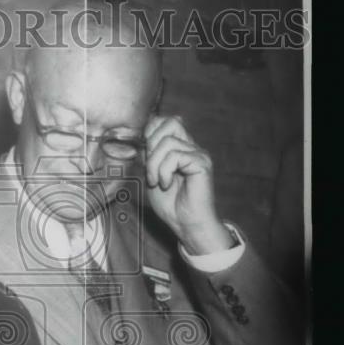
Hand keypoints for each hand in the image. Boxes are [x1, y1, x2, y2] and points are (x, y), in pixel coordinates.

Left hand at [144, 115, 231, 254]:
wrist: (185, 223)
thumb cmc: (170, 204)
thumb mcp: (151, 176)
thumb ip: (148, 156)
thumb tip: (142, 139)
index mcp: (179, 147)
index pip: (165, 121)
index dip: (150, 132)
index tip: (144, 154)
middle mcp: (191, 147)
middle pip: (170, 123)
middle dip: (152, 145)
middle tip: (151, 168)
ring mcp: (197, 154)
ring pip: (168, 142)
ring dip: (154, 164)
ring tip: (157, 182)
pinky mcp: (201, 163)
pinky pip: (175, 156)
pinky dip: (164, 171)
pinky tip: (166, 184)